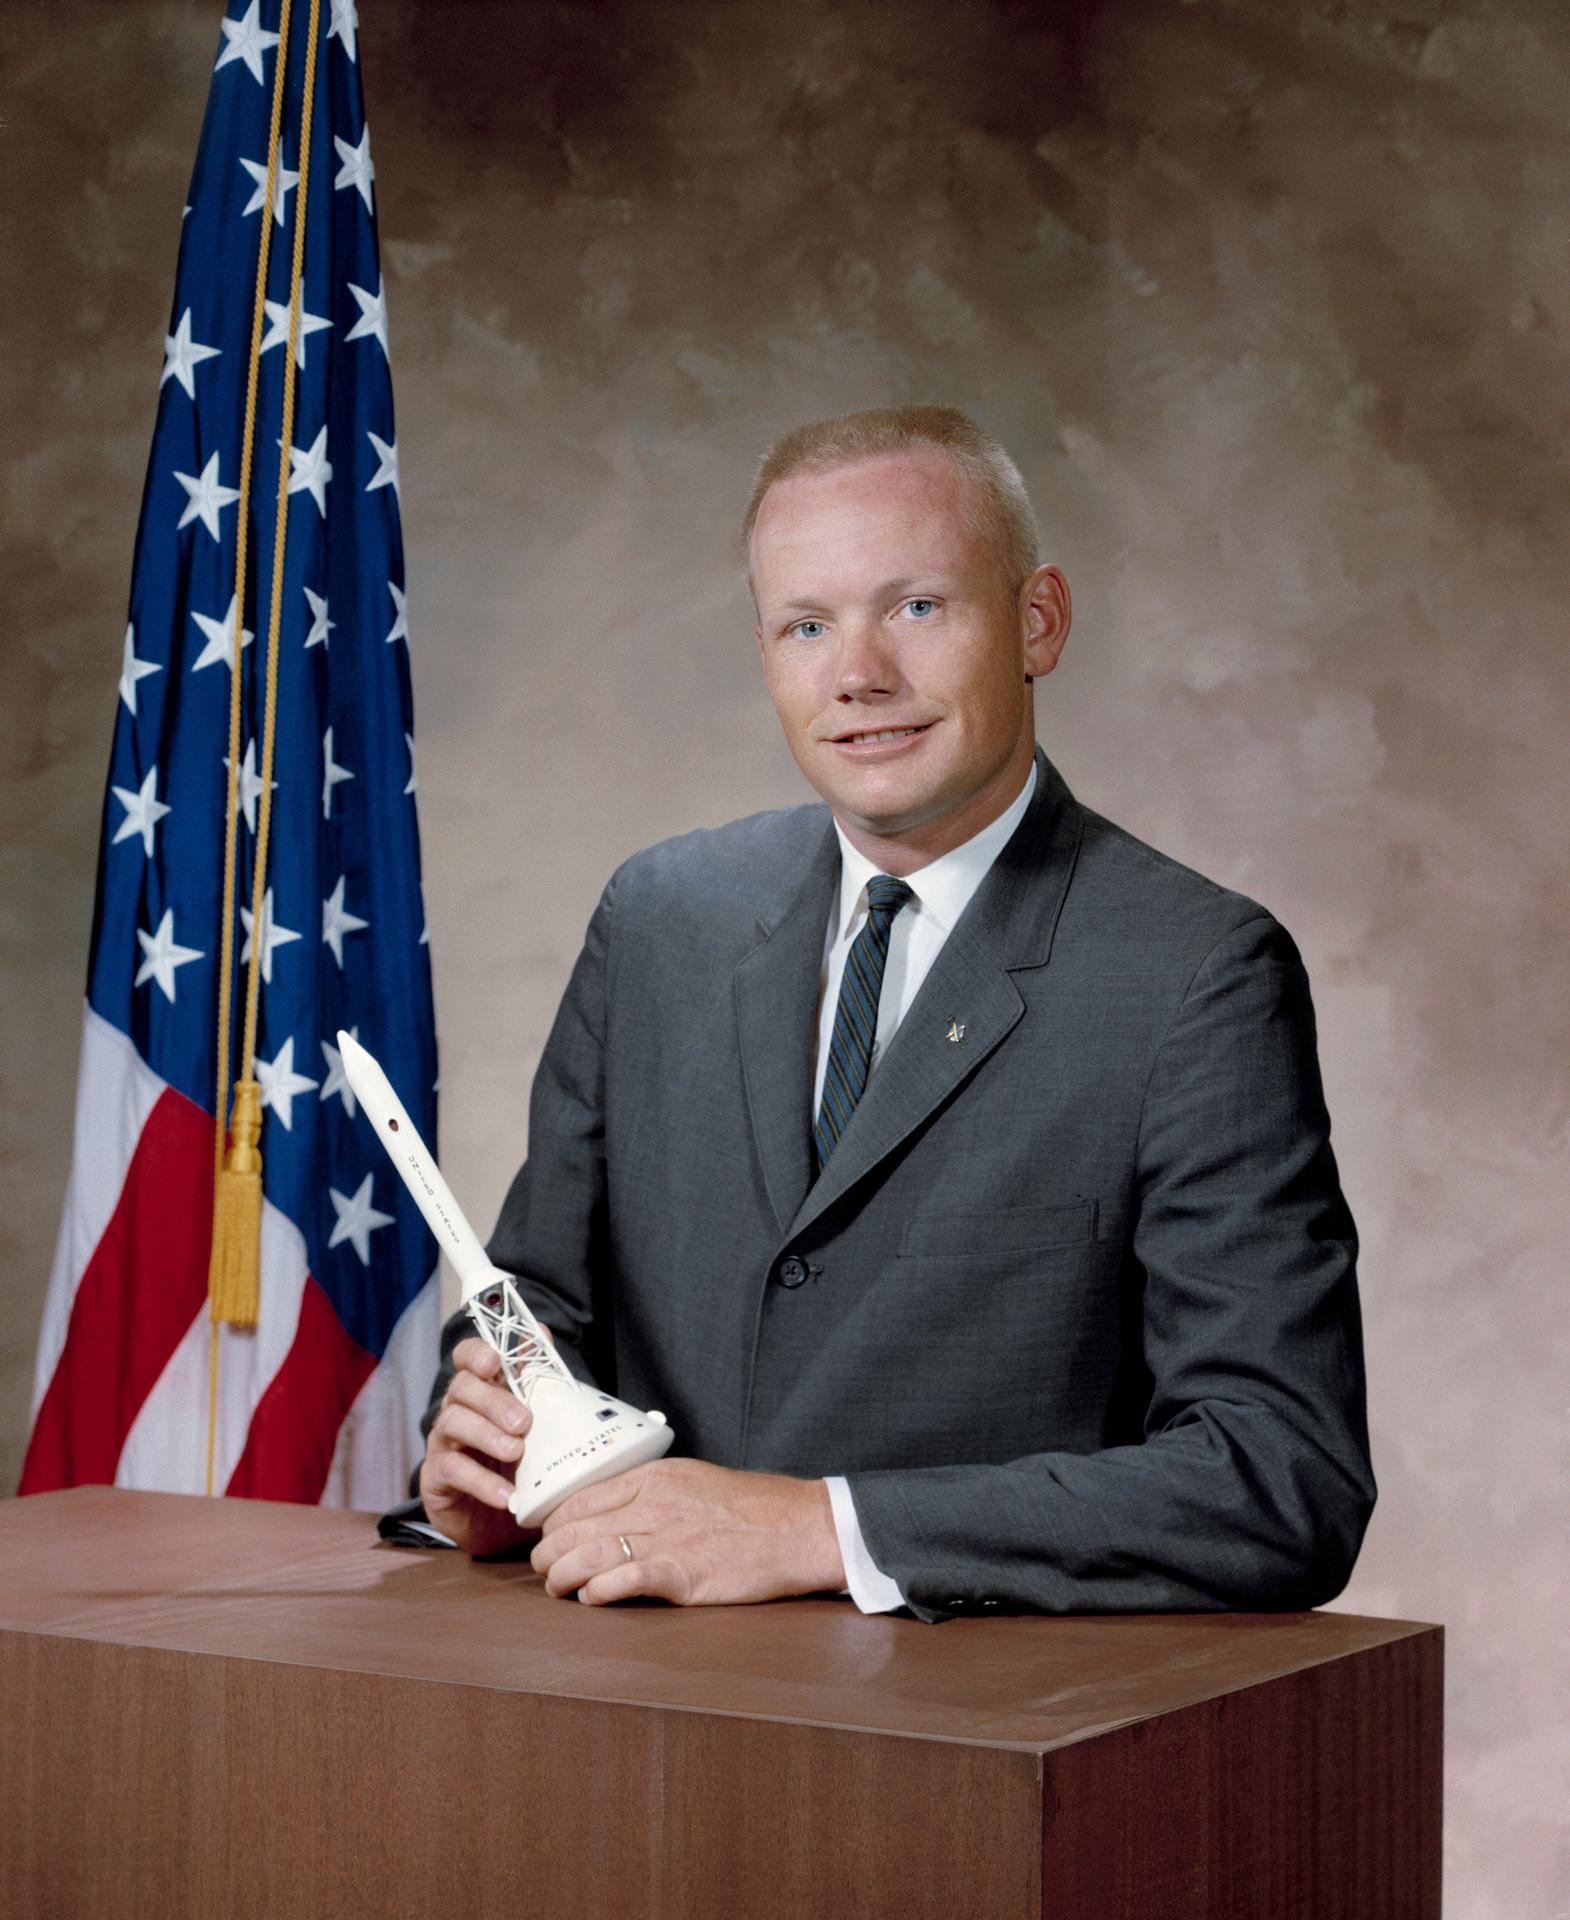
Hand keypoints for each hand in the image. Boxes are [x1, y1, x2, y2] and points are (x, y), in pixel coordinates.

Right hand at [418, 1336, 532, 1558]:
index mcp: (481, 1391)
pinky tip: (506, 1494)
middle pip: (462, 1388)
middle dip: (494, 1400)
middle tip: (523, 1421)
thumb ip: (535, 1381)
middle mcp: (457, 1410)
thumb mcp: (535, 1424)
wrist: (500, 1523)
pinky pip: (452, 1471)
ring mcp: (443, 1443)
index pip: (467, 1358)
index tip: (495, 1362)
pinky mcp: (436, 1478)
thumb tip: (543, 1334)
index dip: (477, 1353)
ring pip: (453, 1422)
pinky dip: (481, 1481)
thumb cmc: (517, 1464)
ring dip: (487, 1435)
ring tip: (516, 1451)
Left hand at [530, 1459, 845, 1605]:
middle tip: (544, 1568)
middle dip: (548, 1553)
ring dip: (561, 1577)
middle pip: (575, 1528)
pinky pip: (622, 1581)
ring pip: (587, 1556)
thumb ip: (651, 1493)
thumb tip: (612, 1513)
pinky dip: (597, 1593)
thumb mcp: (693, 1480)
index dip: (553, 1523)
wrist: (797, 1528)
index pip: (580, 1497)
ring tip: (557, 1589)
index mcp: (653, 1477)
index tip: (546, 1537)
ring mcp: (666, 1539)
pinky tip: (592, 1599)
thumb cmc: (750, 1507)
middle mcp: (652, 1504)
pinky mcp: (682, 1575)